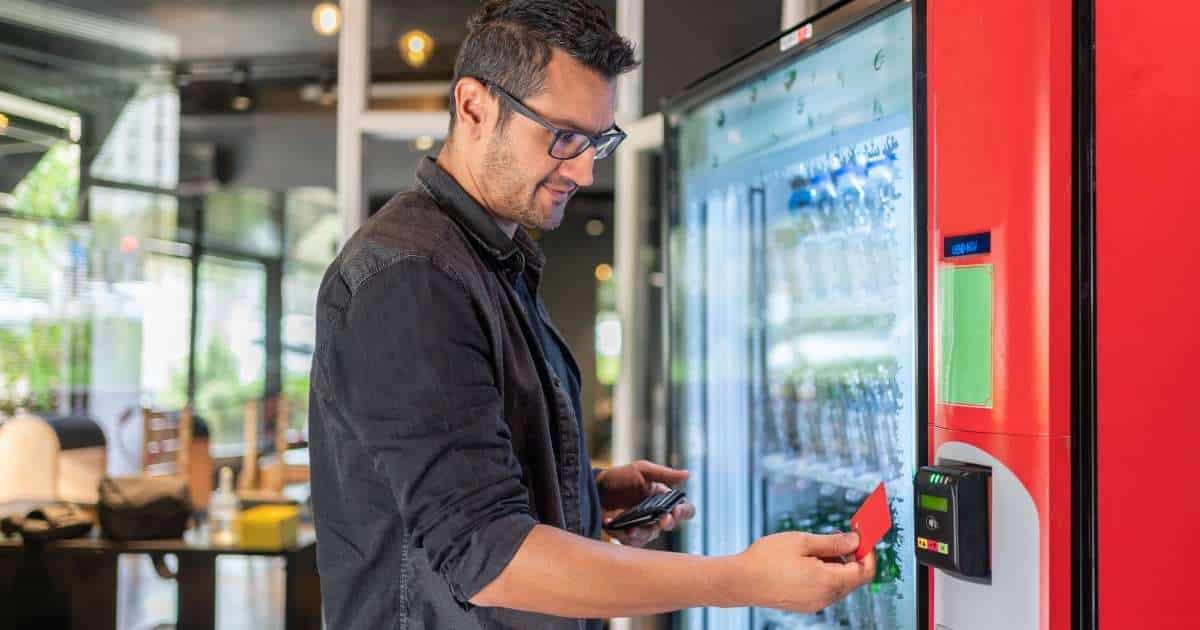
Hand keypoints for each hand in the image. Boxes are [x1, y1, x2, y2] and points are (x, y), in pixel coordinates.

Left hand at [597, 460, 695, 547]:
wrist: (595, 489)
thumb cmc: (620, 477)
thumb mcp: (641, 470)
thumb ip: (664, 474)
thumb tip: (688, 474)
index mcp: (663, 499)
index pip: (684, 509)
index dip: (684, 512)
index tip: (676, 510)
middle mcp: (656, 515)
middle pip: (670, 525)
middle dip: (666, 523)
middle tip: (661, 521)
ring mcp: (642, 527)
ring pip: (650, 536)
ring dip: (642, 532)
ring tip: (631, 529)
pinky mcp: (628, 536)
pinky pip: (632, 542)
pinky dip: (622, 534)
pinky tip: (613, 525)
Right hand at [732, 531, 875, 612]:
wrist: (740, 581)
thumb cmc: (765, 560)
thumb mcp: (802, 541)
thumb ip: (833, 543)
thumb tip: (855, 540)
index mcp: (828, 581)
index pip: (864, 571)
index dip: (868, 552)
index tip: (863, 536)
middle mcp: (825, 597)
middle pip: (853, 578)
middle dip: (852, 556)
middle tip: (841, 535)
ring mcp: (815, 603)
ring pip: (839, 583)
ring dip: (837, 564)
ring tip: (817, 546)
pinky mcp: (805, 604)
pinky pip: (825, 589)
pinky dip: (825, 574)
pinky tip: (808, 560)